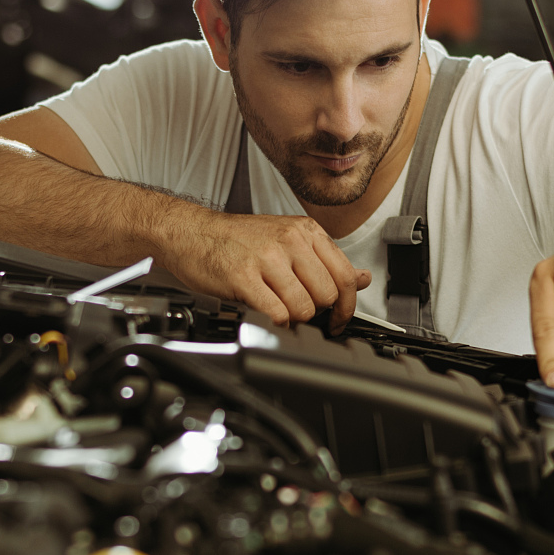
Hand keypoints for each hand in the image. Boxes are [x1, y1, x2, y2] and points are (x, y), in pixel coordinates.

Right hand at [151, 203, 368, 331]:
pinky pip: (277, 313)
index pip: (346, 275)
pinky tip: (268, 314)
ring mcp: (267, 258)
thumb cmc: (236, 239)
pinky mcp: (244, 277)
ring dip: (296, 320)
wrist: (191, 233)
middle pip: (328, 295)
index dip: (347, 306)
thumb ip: (325, 260)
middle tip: (303, 314)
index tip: (338, 319)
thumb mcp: (287, 239)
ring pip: (305, 308)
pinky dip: (277, 323)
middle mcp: (290, 241)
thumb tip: (362, 277)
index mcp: (305, 231)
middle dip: (318, 313)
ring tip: (281, 311)